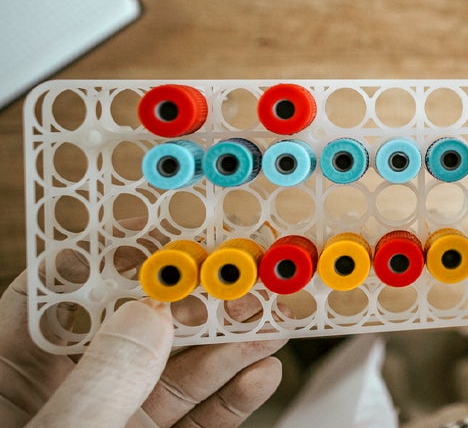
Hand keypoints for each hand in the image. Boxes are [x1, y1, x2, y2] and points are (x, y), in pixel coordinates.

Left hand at [0, 259, 283, 427]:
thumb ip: (102, 380)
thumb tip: (149, 314)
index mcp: (13, 381)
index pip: (53, 300)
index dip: (103, 260)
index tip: (155, 232)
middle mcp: (66, 396)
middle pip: (134, 329)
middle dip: (192, 300)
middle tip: (240, 276)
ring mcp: (113, 423)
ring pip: (177, 372)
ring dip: (229, 344)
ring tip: (270, 318)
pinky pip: (198, 419)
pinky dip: (234, 397)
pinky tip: (261, 372)